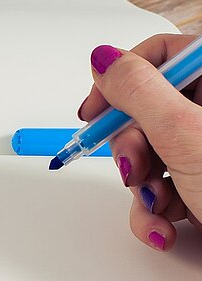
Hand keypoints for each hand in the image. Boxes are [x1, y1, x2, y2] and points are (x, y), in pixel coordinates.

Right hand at [79, 35, 201, 250]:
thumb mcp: (185, 134)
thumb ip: (138, 91)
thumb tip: (105, 60)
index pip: (161, 56)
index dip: (120, 82)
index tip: (97, 110)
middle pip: (145, 110)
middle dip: (132, 148)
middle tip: (137, 166)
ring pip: (148, 154)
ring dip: (141, 186)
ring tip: (160, 204)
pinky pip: (159, 187)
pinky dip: (153, 210)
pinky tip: (165, 224)